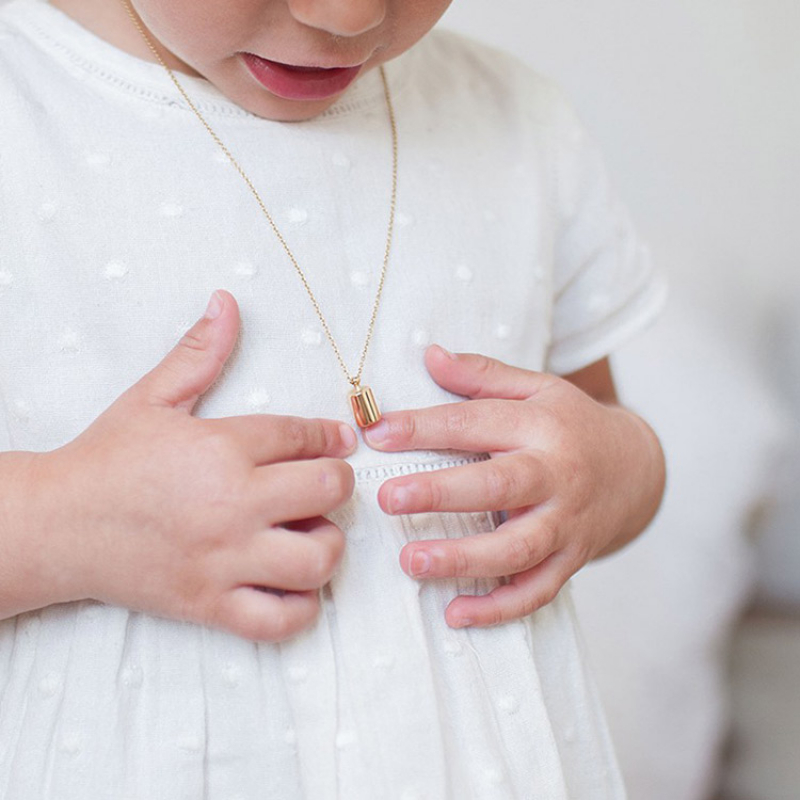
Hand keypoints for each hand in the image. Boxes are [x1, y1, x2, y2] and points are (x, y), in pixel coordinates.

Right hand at [9, 291, 355, 641]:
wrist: (56, 525)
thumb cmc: (107, 459)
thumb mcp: (153, 397)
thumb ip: (199, 353)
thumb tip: (227, 302)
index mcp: (221, 449)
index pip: (305, 436)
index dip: (331, 436)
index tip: (338, 441)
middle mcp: (231, 504)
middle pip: (328, 490)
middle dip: (338, 484)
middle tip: (322, 485)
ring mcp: (223, 560)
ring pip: (318, 560)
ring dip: (329, 546)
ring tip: (309, 533)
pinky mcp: (210, 604)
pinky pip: (280, 620)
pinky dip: (300, 607)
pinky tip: (290, 581)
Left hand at [364, 345, 663, 627]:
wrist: (636, 471)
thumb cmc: (571, 425)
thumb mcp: (537, 389)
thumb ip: (483, 375)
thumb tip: (430, 354)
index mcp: (543, 426)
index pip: (476, 423)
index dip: (425, 427)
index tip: (376, 433)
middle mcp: (558, 475)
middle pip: (499, 486)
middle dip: (442, 493)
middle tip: (389, 498)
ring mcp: (567, 523)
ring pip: (519, 548)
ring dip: (464, 558)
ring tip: (411, 561)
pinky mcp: (571, 560)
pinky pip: (537, 590)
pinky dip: (500, 608)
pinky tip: (455, 613)